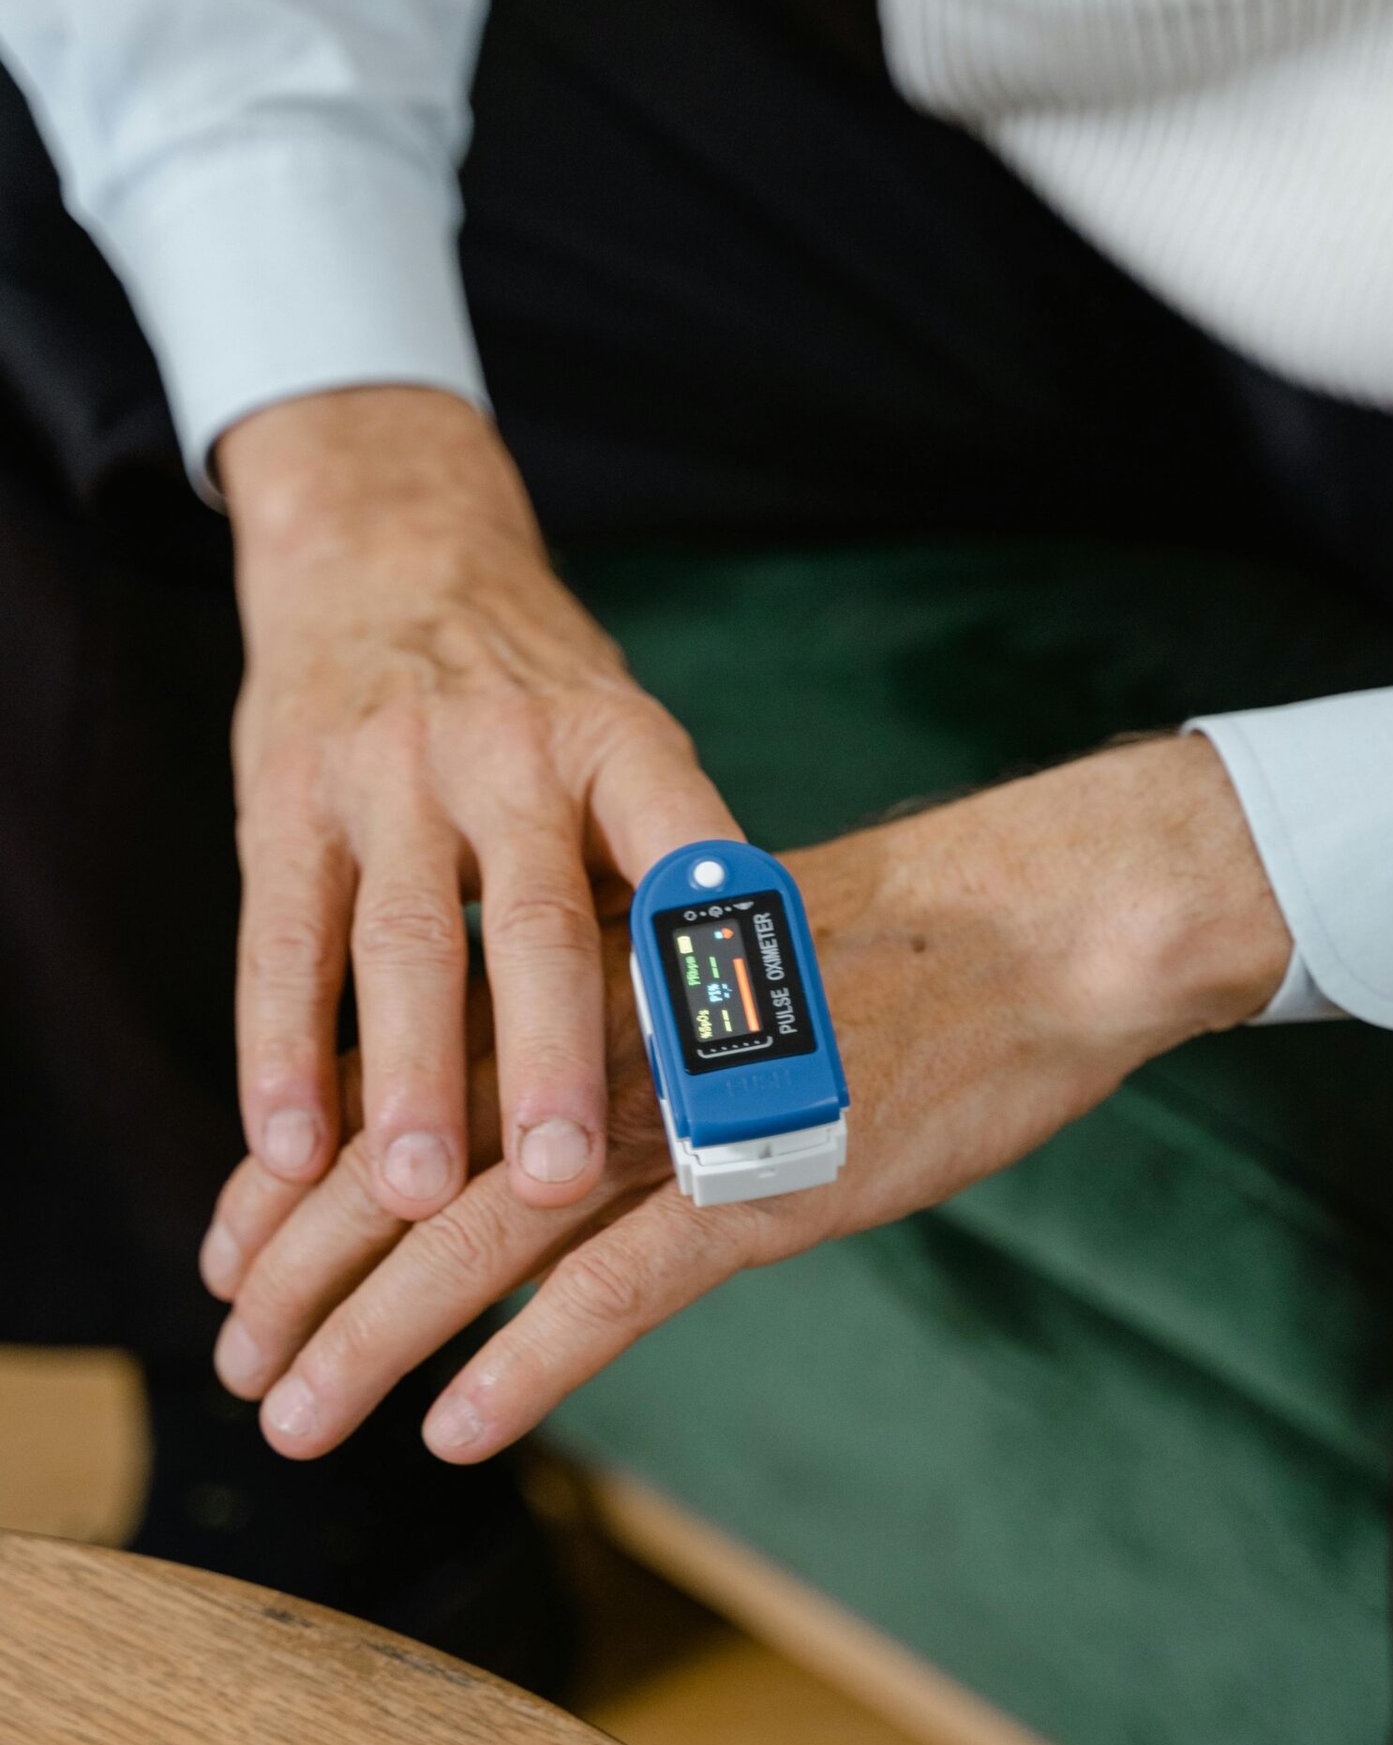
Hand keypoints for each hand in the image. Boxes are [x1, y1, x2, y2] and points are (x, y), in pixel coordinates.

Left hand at [205, 735, 1290, 1460]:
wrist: (1031, 931)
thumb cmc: (886, 959)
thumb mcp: (717, 973)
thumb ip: (612, 1030)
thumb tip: (534, 1100)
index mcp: (578, 987)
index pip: (397, 1087)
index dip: (296, 1180)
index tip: (226, 1254)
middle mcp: (598, 1045)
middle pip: (404, 1165)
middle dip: (297, 1273)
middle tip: (232, 1364)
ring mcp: (677, 1118)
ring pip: (480, 1237)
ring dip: (371, 1336)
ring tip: (292, 1419)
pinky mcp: (764, 1185)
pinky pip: (620, 1286)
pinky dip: (528, 1360)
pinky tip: (457, 1427)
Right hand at [208, 385, 732, 1291]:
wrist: (388, 550)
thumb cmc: (537, 697)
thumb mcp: (624, 745)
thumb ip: (663, 874)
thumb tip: (759, 1045)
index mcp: (623, 745)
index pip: (682, 858)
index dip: (712, 970)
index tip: (737, 1086)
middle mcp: (509, 752)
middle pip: (533, 920)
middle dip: (550, 1055)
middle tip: (561, 1179)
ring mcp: (389, 772)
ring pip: (400, 939)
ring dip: (408, 1076)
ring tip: (416, 1194)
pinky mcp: (286, 800)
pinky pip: (281, 939)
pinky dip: (281, 1050)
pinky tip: (286, 1149)